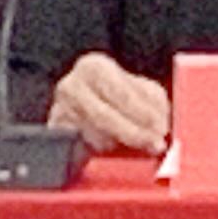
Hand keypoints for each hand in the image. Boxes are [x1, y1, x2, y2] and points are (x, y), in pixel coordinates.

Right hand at [48, 52, 172, 154]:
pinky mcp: (56, 136)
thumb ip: (152, 100)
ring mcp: (59, 111)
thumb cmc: (114, 93)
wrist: (80, 101)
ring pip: (94, 136)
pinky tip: (114, 149)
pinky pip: (82, 149)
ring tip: (138, 145)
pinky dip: (101, 151)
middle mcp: (71, 86)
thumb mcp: (136, 88)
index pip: (121, 92)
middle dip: (134, 133)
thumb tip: (161, 123)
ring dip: (120, 144)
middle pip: (105, 116)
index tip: (162, 128)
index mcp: (93, 67)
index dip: (144, 113)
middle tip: (156, 145)